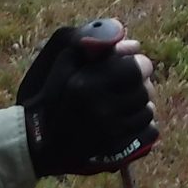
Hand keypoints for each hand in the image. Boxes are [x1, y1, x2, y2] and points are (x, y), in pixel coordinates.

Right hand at [17, 20, 156, 175]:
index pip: (137, 68)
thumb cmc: (48, 96)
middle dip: (138, 84)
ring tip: (122, 103)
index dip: (138, 64)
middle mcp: (102, 109)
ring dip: (139, 104)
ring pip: (148, 111)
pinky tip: (126, 120)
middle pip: (145, 90)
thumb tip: (127, 36)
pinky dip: (142, 125)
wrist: (38, 143)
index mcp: (88, 85)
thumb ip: (93, 42)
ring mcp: (111, 133)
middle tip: (126, 85)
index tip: (131, 64)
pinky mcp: (116, 151)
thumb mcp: (62, 61)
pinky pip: (149, 131)